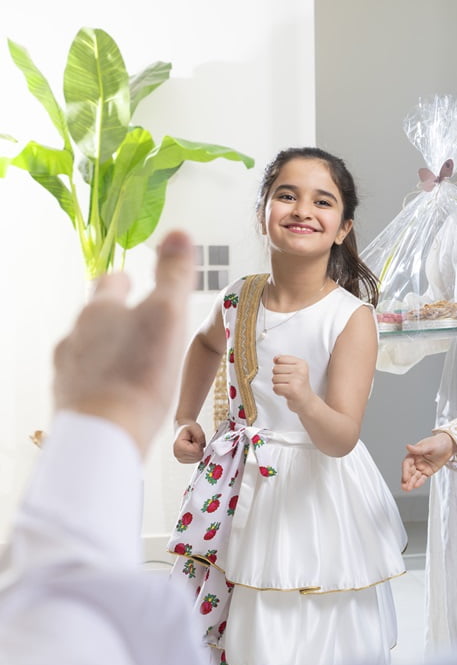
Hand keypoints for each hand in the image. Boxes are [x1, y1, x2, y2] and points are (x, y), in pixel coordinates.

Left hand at [52, 231, 194, 453]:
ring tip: (135, 362)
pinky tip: (121, 392)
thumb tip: (179, 232)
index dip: (127, 281)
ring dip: (110, 350)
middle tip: (142, 324)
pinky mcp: (68, 398)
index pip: (111, 283)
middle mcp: (76, 334)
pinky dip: (103, 379)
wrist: (105, 432)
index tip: (139, 284)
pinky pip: (87, 380)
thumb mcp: (167, 314)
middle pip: (96, 316)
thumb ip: (173, 274)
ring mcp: (68, 367)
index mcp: (100, 309)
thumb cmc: (139, 373)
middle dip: (117, 316)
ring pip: (89, 348)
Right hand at [173, 421, 206, 463]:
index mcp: (178, 447)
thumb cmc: (188, 429)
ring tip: (192, 444)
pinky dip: (196, 454)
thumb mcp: (195, 428)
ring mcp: (180, 459)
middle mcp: (177, 454)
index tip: (194, 439)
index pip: (196, 452)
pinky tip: (192, 448)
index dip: (199, 445)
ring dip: (198, 451)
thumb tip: (202, 445)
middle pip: (198, 456)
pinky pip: (196, 460)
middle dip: (199, 448)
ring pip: (198, 459)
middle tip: (194, 441)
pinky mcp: (184, 460)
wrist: (183, 429)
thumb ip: (200, 435)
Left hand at [272, 355, 315, 412]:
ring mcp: (297, 380)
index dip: (280, 367)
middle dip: (278, 377)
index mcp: (302, 363)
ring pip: (274, 378)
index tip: (288, 373)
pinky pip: (275, 387)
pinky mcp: (292, 389)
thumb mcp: (295, 370)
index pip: (280, 359)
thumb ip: (284, 362)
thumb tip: (275, 358)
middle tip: (288, 382)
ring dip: (278, 385)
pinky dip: (278, 392)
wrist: (307, 402)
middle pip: (275, 368)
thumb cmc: (299, 386)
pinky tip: (286, 392)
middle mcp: (301, 370)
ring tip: (288, 387)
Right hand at [401, 432, 455, 491]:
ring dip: (411, 483)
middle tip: (404, 487)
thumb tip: (408, 447)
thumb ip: (418, 449)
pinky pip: (422, 478)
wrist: (450, 446)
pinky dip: (419, 482)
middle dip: (406, 479)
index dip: (405, 470)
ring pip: (415, 476)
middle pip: (409, 471)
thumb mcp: (429, 445)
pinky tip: (416, 486)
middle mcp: (416, 461)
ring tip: (407, 489)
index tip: (405, 478)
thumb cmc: (439, 442)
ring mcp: (422, 467)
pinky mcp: (428, 472)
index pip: (407, 463)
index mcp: (414, 454)